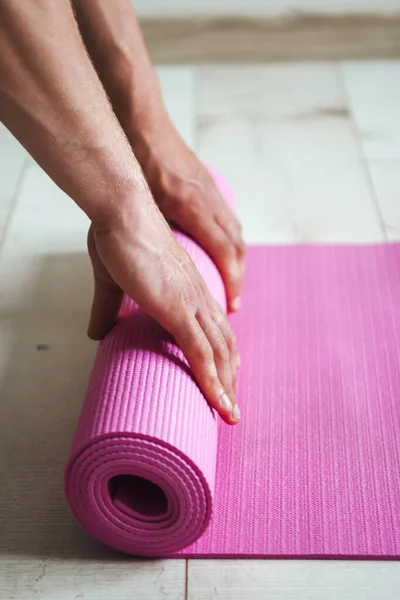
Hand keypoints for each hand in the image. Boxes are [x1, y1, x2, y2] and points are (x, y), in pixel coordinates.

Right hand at [87, 195, 239, 424]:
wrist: (124, 215)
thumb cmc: (120, 241)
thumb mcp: (112, 283)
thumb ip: (107, 309)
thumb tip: (97, 334)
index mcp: (188, 291)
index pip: (213, 329)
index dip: (220, 354)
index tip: (224, 377)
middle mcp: (198, 299)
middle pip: (224, 346)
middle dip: (229, 377)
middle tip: (230, 405)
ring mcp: (192, 306)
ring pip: (219, 354)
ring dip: (226, 386)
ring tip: (229, 413)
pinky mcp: (179, 311)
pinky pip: (201, 353)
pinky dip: (212, 380)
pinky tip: (219, 402)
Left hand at [129, 112, 245, 312]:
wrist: (143, 122)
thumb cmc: (139, 161)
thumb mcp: (141, 201)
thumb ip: (151, 231)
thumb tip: (147, 264)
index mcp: (194, 208)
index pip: (225, 252)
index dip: (231, 281)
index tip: (231, 304)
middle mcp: (211, 200)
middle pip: (236, 246)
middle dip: (238, 277)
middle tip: (233, 302)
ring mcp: (213, 191)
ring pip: (235, 232)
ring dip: (237, 260)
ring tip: (231, 282)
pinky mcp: (209, 185)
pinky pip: (228, 218)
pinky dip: (231, 240)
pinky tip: (223, 249)